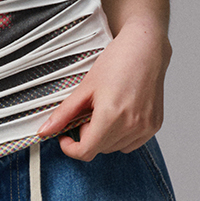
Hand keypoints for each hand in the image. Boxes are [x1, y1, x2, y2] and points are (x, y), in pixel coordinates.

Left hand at [36, 20, 170, 161]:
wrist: (146, 49)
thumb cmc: (118, 61)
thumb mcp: (85, 88)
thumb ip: (64, 114)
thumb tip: (45, 130)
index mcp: (111, 117)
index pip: (86, 152)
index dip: (70, 148)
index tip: (65, 137)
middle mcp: (131, 126)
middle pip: (99, 149)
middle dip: (87, 136)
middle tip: (88, 112)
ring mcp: (145, 128)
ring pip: (114, 148)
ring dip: (104, 137)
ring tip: (105, 110)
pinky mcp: (154, 125)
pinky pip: (131, 143)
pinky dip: (121, 135)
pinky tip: (119, 115)